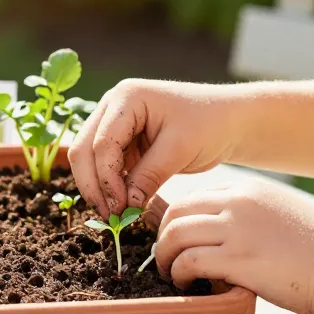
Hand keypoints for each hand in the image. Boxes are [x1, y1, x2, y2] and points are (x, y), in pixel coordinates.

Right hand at [69, 79, 240, 216]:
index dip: (106, 178)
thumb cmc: (210, 125)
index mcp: (126, 97)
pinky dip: (109, 185)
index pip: (102, 143)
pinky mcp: (121, 140)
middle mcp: (112, 106)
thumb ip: (148, 176)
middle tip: (109, 215)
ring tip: (114, 214)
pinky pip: (104, 165)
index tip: (119, 207)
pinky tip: (120, 205)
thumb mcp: (180, 150)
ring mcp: (114, 122)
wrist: (229, 121)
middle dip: (93, 184)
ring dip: (98, 187)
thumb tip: (123, 206)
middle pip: (84, 149)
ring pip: (89, 159)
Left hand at [149, 176, 313, 313]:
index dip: (179, 220)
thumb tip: (222, 235)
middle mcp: (238, 202)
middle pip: (176, 212)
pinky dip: (180, 274)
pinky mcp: (237, 258)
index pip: (195, 197)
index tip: (178, 240)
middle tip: (166, 258)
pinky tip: (187, 284)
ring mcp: (236, 228)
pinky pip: (188, 261)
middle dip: (163, 236)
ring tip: (172, 274)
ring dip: (166, 257)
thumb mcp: (282, 215)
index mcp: (249, 189)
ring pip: (175, 235)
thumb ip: (250, 217)